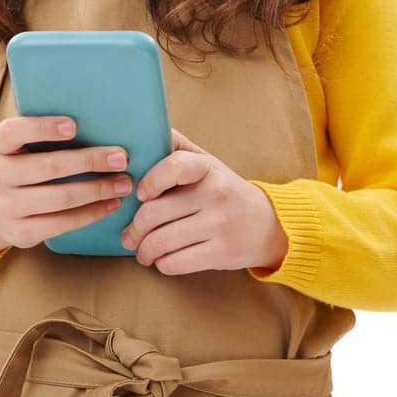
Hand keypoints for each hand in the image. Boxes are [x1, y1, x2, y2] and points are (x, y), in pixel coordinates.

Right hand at [0, 114, 135, 257]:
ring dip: (97, 190)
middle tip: (121, 158)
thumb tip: (95, 123)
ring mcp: (8, 208)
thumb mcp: (14, 148)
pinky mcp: (21, 233)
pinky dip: (90, 213)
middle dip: (89, 162)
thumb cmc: (14, 168)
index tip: (73, 125)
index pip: (14, 132)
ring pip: (59, 198)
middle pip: (48, 167)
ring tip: (124, 183)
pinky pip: (61, 224)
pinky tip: (110, 204)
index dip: (43, 128)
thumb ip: (39, 136)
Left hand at [118, 127, 287, 274]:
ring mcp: (220, 225)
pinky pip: (176, 262)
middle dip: (133, 229)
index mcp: (207, 167)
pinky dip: (162, 264)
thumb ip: (176, 147)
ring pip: (161, 241)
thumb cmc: (224, 190)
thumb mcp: (207, 163)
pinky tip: (162, 260)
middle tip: (129, 235)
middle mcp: (215, 194)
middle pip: (154, 213)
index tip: (138, 194)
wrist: (268, 224)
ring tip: (141, 251)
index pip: (173, 166)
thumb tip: (141, 132)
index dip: (148, 181)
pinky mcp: (222, 253)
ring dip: (143, 250)